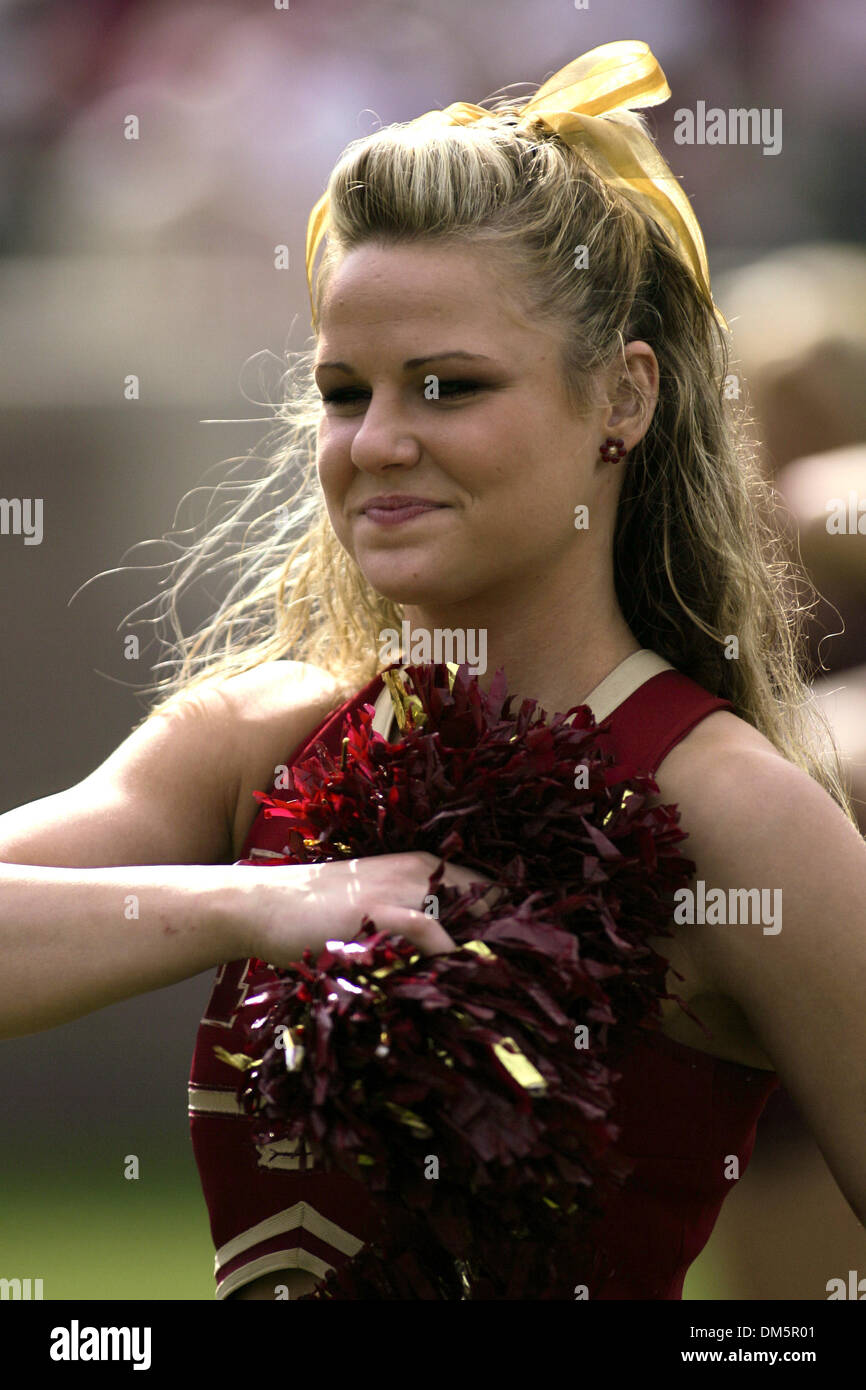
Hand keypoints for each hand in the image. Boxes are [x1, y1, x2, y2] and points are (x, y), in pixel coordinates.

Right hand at [226, 851, 501, 968]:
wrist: (265, 903)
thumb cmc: (320, 911)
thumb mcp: (379, 907)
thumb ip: (416, 925)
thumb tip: (453, 962)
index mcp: (423, 867)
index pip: (489, 890)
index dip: (508, 926)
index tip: (521, 962)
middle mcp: (420, 872)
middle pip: (486, 904)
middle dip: (503, 944)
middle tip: (517, 988)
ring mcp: (399, 889)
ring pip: (464, 917)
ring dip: (482, 957)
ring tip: (497, 995)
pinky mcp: (378, 911)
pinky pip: (430, 931)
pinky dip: (449, 956)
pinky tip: (454, 982)